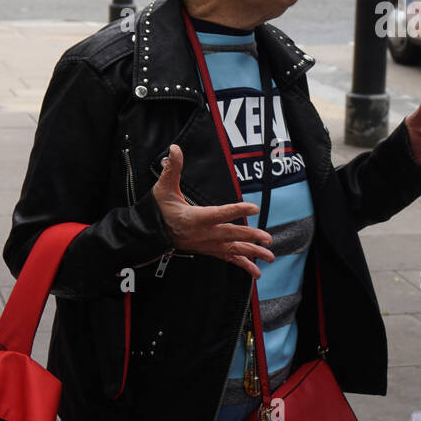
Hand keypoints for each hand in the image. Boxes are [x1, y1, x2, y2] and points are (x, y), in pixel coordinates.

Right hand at [152, 143, 272, 278]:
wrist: (150, 234)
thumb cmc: (159, 210)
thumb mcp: (164, 188)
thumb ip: (171, 169)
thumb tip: (175, 149)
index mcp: (196, 218)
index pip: (220, 213)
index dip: (237, 209)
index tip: (254, 207)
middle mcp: (204, 233)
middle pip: (232, 234)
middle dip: (251, 236)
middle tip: (267, 238)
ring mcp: (208, 244)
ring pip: (233, 249)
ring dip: (253, 253)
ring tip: (269, 256)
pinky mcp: (209, 250)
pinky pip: (228, 258)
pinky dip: (243, 265)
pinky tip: (256, 271)